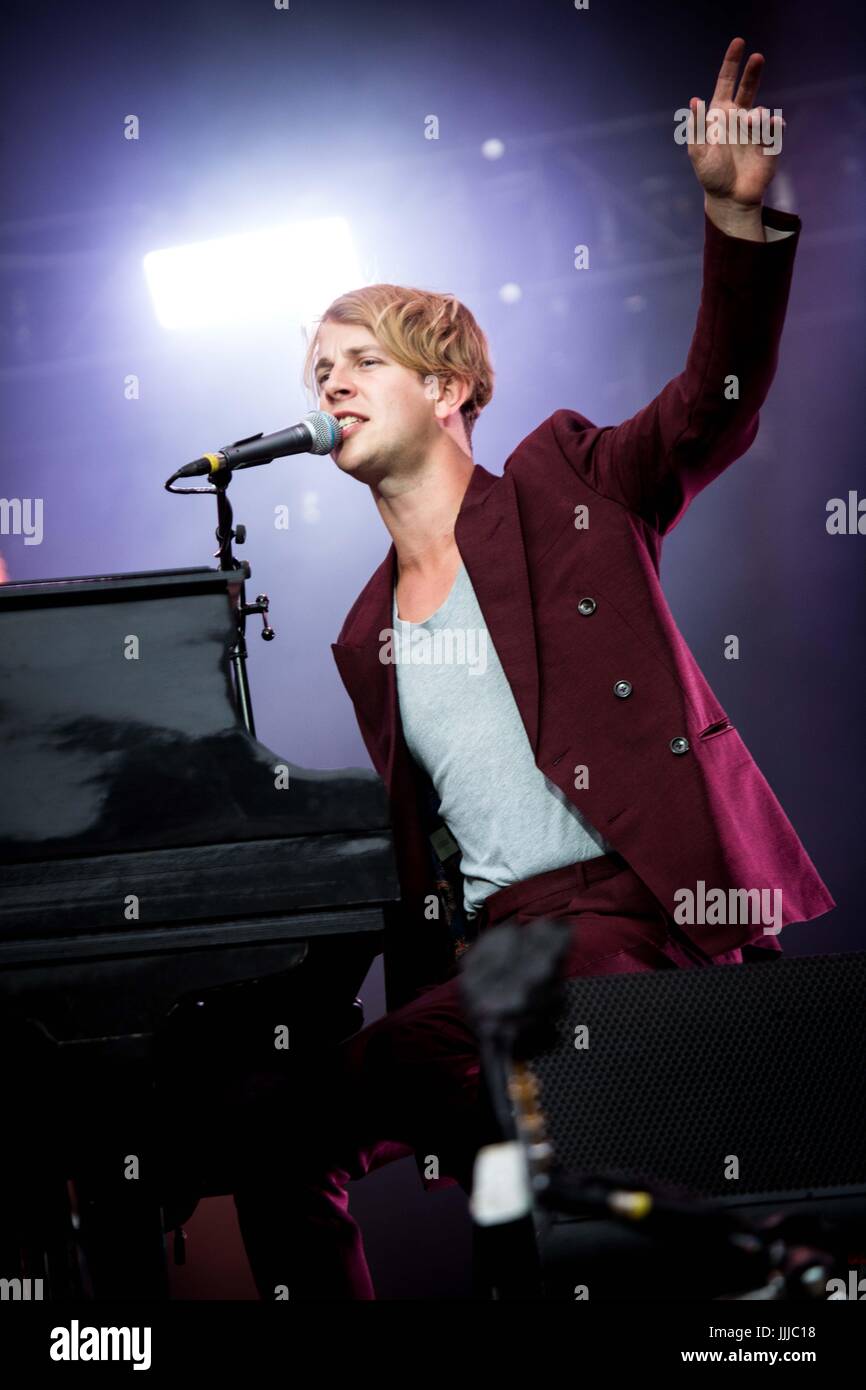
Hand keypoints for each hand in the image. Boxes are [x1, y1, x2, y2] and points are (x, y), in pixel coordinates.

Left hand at [686, 37, 784, 209]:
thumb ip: (697, 127)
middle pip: (748, 87)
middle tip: (758, 57)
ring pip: (760, 111)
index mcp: (720, 115)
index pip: (726, 83)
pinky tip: (769, 128)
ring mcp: (755, 129)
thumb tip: (695, 100)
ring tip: (750, 125)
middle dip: (753, 71)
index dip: (732, 63)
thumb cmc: (711, 175)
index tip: (739, 42)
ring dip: (756, 116)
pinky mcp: (770, 142)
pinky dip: (772, 126)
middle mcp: (739, 118)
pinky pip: (775, 127)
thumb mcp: (698, 153)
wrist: (730, 198)